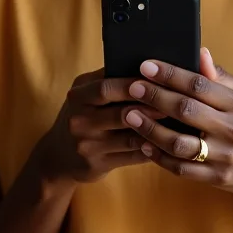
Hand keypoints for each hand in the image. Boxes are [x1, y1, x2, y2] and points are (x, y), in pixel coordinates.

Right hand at [36, 68, 162, 184]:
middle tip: (173, 101)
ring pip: (128, 135)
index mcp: (78, 94)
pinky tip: (165, 142)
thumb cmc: (82, 117)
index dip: (134, 83)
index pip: (107, 85)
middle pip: (119, 111)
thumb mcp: (86, 96)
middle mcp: (79, 118)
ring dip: (154, 129)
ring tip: (175, 122)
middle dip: (148, 106)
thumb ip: (109, 82)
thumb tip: (147, 68)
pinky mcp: (96, 164)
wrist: (56, 157)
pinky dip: (149, 148)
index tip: (159, 79)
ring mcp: (86, 143)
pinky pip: (130, 155)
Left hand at [124, 49, 232, 197]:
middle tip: (131, 86)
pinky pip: (182, 168)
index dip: (170, 74)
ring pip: (180, 142)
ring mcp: (225, 156)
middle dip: (155, 96)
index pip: (199, 84)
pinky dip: (159, 156)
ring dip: (151, 128)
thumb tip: (199, 52)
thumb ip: (220, 76)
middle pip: (185, 110)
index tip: (147, 65)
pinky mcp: (217, 178)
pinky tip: (143, 143)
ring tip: (130, 115)